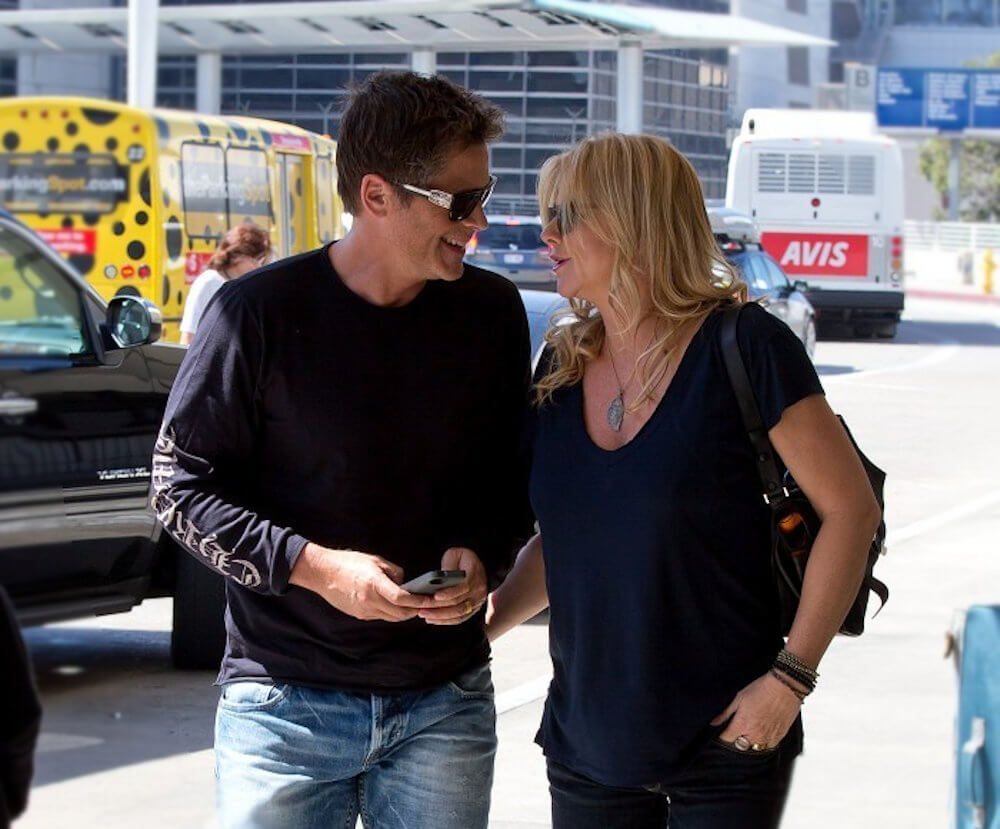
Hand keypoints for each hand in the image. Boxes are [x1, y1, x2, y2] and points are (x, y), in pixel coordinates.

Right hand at [289, 543, 432, 621]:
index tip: (428, 599)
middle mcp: (369, 601)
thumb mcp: (375, 561)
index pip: (402, 599)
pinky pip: (380, 616)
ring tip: (410, 605)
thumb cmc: (349, 562)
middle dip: (414, 611)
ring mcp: (363, 610)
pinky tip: (392, 604)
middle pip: (399, 614)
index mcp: (374, 584)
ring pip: (390, 618)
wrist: (323, 573)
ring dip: (402, 613)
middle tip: (423, 604)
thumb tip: (405, 584)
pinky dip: (389, 612)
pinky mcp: (358, 615)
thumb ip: (394, 572)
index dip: (418, 601)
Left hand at [418, 547, 487, 624]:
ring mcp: (477, 602)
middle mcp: (479, 590)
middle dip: (439, 607)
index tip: (435, 596)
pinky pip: (459, 619)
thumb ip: (448, 564)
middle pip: (459, 603)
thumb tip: (439, 578)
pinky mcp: (473, 610)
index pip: (464, 586)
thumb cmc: (462, 559)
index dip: (450, 592)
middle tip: (422, 608)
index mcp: (475, 574)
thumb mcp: (455, 554)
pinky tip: (432, 619)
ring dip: (440, 616)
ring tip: (424, 614)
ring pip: (458, 614)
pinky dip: (445, 621)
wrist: (478, 566)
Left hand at [710, 672, 802, 750]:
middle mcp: (755, 734)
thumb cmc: (762, 689)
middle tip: (736, 731)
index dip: (722, 736)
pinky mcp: (779, 738)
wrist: (785, 687)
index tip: (721, 732)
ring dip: (749, 743)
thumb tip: (713, 723)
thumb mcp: (739, 697)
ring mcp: (768, 738)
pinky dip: (762, 744)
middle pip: (739, 747)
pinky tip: (761, 734)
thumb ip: (725, 713)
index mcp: (742, 724)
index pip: (726, 739)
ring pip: (754, 749)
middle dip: (735, 741)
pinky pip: (767, 748)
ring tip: (749, 732)